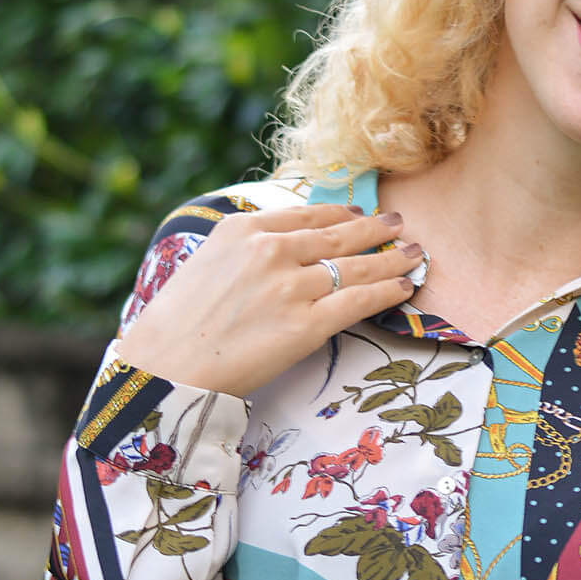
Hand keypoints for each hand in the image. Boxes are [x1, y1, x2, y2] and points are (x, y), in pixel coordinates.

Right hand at [117, 202, 421, 398]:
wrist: (166, 366)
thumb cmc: (178, 325)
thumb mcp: (205, 264)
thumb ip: (244, 251)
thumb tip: (275, 250)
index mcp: (243, 230)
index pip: (307, 214)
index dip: (341, 214)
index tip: (360, 213)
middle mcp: (271, 251)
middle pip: (338, 234)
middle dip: (376, 228)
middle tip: (399, 223)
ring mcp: (291, 287)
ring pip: (355, 266)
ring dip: (391, 258)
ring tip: (414, 253)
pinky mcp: (306, 325)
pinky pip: (358, 302)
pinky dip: (386, 292)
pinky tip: (404, 287)